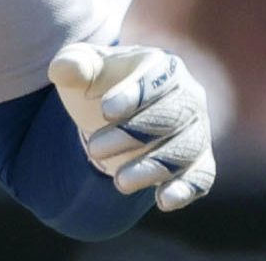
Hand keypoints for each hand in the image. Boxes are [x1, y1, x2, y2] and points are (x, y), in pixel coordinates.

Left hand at [47, 42, 215, 212]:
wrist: (115, 114)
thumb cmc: (101, 84)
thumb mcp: (83, 69)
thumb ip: (73, 64)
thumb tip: (63, 68)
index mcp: (164, 65)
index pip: (157, 77)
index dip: (134, 94)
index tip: (106, 110)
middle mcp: (188, 96)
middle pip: (171, 115)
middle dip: (133, 134)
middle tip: (94, 150)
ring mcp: (197, 130)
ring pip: (185, 149)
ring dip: (153, 167)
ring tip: (119, 182)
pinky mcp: (199, 161)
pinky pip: (202, 175)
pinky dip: (186, 188)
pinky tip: (163, 200)